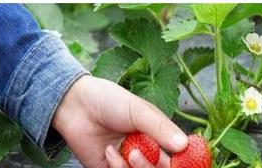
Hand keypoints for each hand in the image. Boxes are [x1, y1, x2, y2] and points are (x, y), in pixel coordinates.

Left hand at [52, 75, 186, 167]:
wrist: (78, 106)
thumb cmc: (110, 100)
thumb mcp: (139, 111)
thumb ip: (161, 129)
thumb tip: (184, 145)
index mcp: (157, 133)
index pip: (177, 153)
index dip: (184, 160)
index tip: (184, 161)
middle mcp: (145, 150)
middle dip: (158, 167)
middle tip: (152, 158)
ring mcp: (127, 162)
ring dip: (139, 167)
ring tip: (130, 151)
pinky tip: (109, 151)